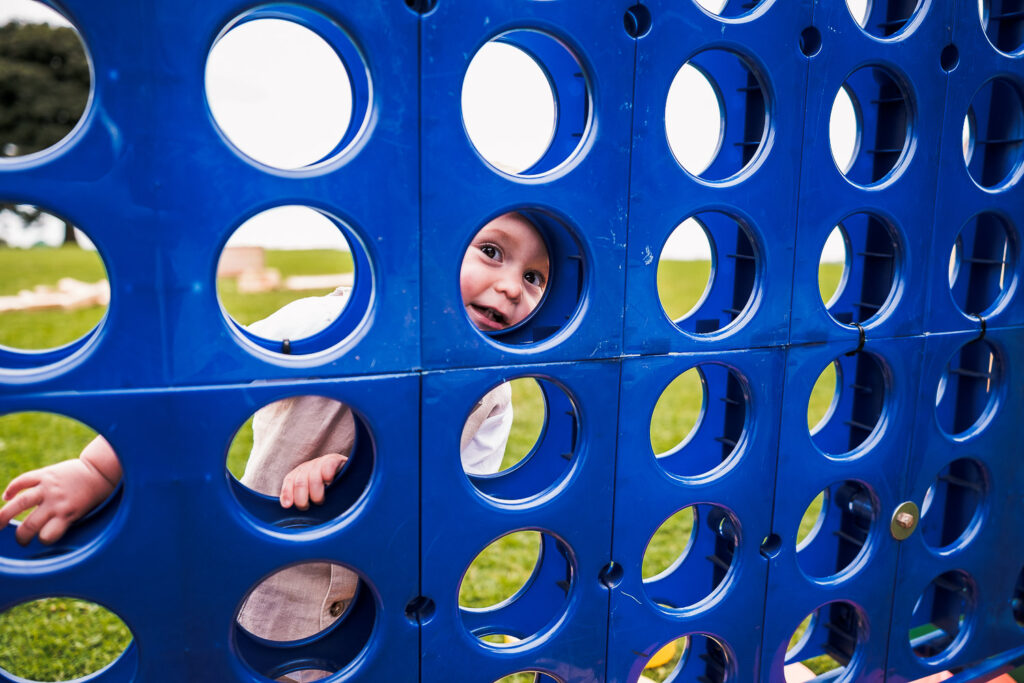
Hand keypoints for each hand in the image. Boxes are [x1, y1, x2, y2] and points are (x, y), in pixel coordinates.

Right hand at [0, 459, 116, 545]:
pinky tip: (6, 497)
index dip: (42, 540)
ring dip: (4, 515)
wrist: (99, 471)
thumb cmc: (90, 497)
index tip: (40, 541)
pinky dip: (12, 488)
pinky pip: (23, 480)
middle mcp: (56, 502)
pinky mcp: (45, 473)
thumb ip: (62, 521)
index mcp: (68, 515)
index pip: (47, 535)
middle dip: (21, 536)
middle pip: (30, 524)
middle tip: (20, 540)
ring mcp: (49, 487)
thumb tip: (41, 535)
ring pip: (20, 503)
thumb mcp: (81, 514)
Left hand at [279, 452, 347, 509]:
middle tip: (311, 506)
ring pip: (313, 477)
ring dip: (316, 493)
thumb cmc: (329, 492)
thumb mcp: (311, 496)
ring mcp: (321, 462)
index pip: (289, 481)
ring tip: (321, 500)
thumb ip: (301, 501)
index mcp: (299, 474)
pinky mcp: (335, 459)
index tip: (288, 505)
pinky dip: (327, 475)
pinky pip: (328, 466)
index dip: (287, 493)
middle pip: (300, 482)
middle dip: (302, 499)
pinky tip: (329, 483)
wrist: (350, 476)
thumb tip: (289, 509)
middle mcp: (308, 467)